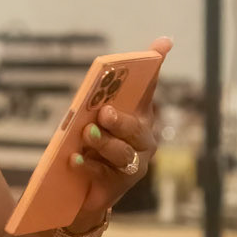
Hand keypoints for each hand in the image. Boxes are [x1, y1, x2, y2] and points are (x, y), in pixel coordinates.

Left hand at [63, 36, 170, 231]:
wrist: (80, 192)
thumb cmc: (88, 149)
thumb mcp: (91, 123)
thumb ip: (94, 107)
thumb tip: (90, 97)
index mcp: (138, 116)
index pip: (148, 88)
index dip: (155, 65)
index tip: (162, 43)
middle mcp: (143, 139)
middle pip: (136, 127)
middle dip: (121, 120)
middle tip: (104, 113)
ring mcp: (135, 163)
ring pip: (122, 152)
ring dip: (104, 143)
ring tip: (87, 135)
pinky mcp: (120, 185)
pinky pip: (104, 172)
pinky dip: (88, 164)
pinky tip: (75, 159)